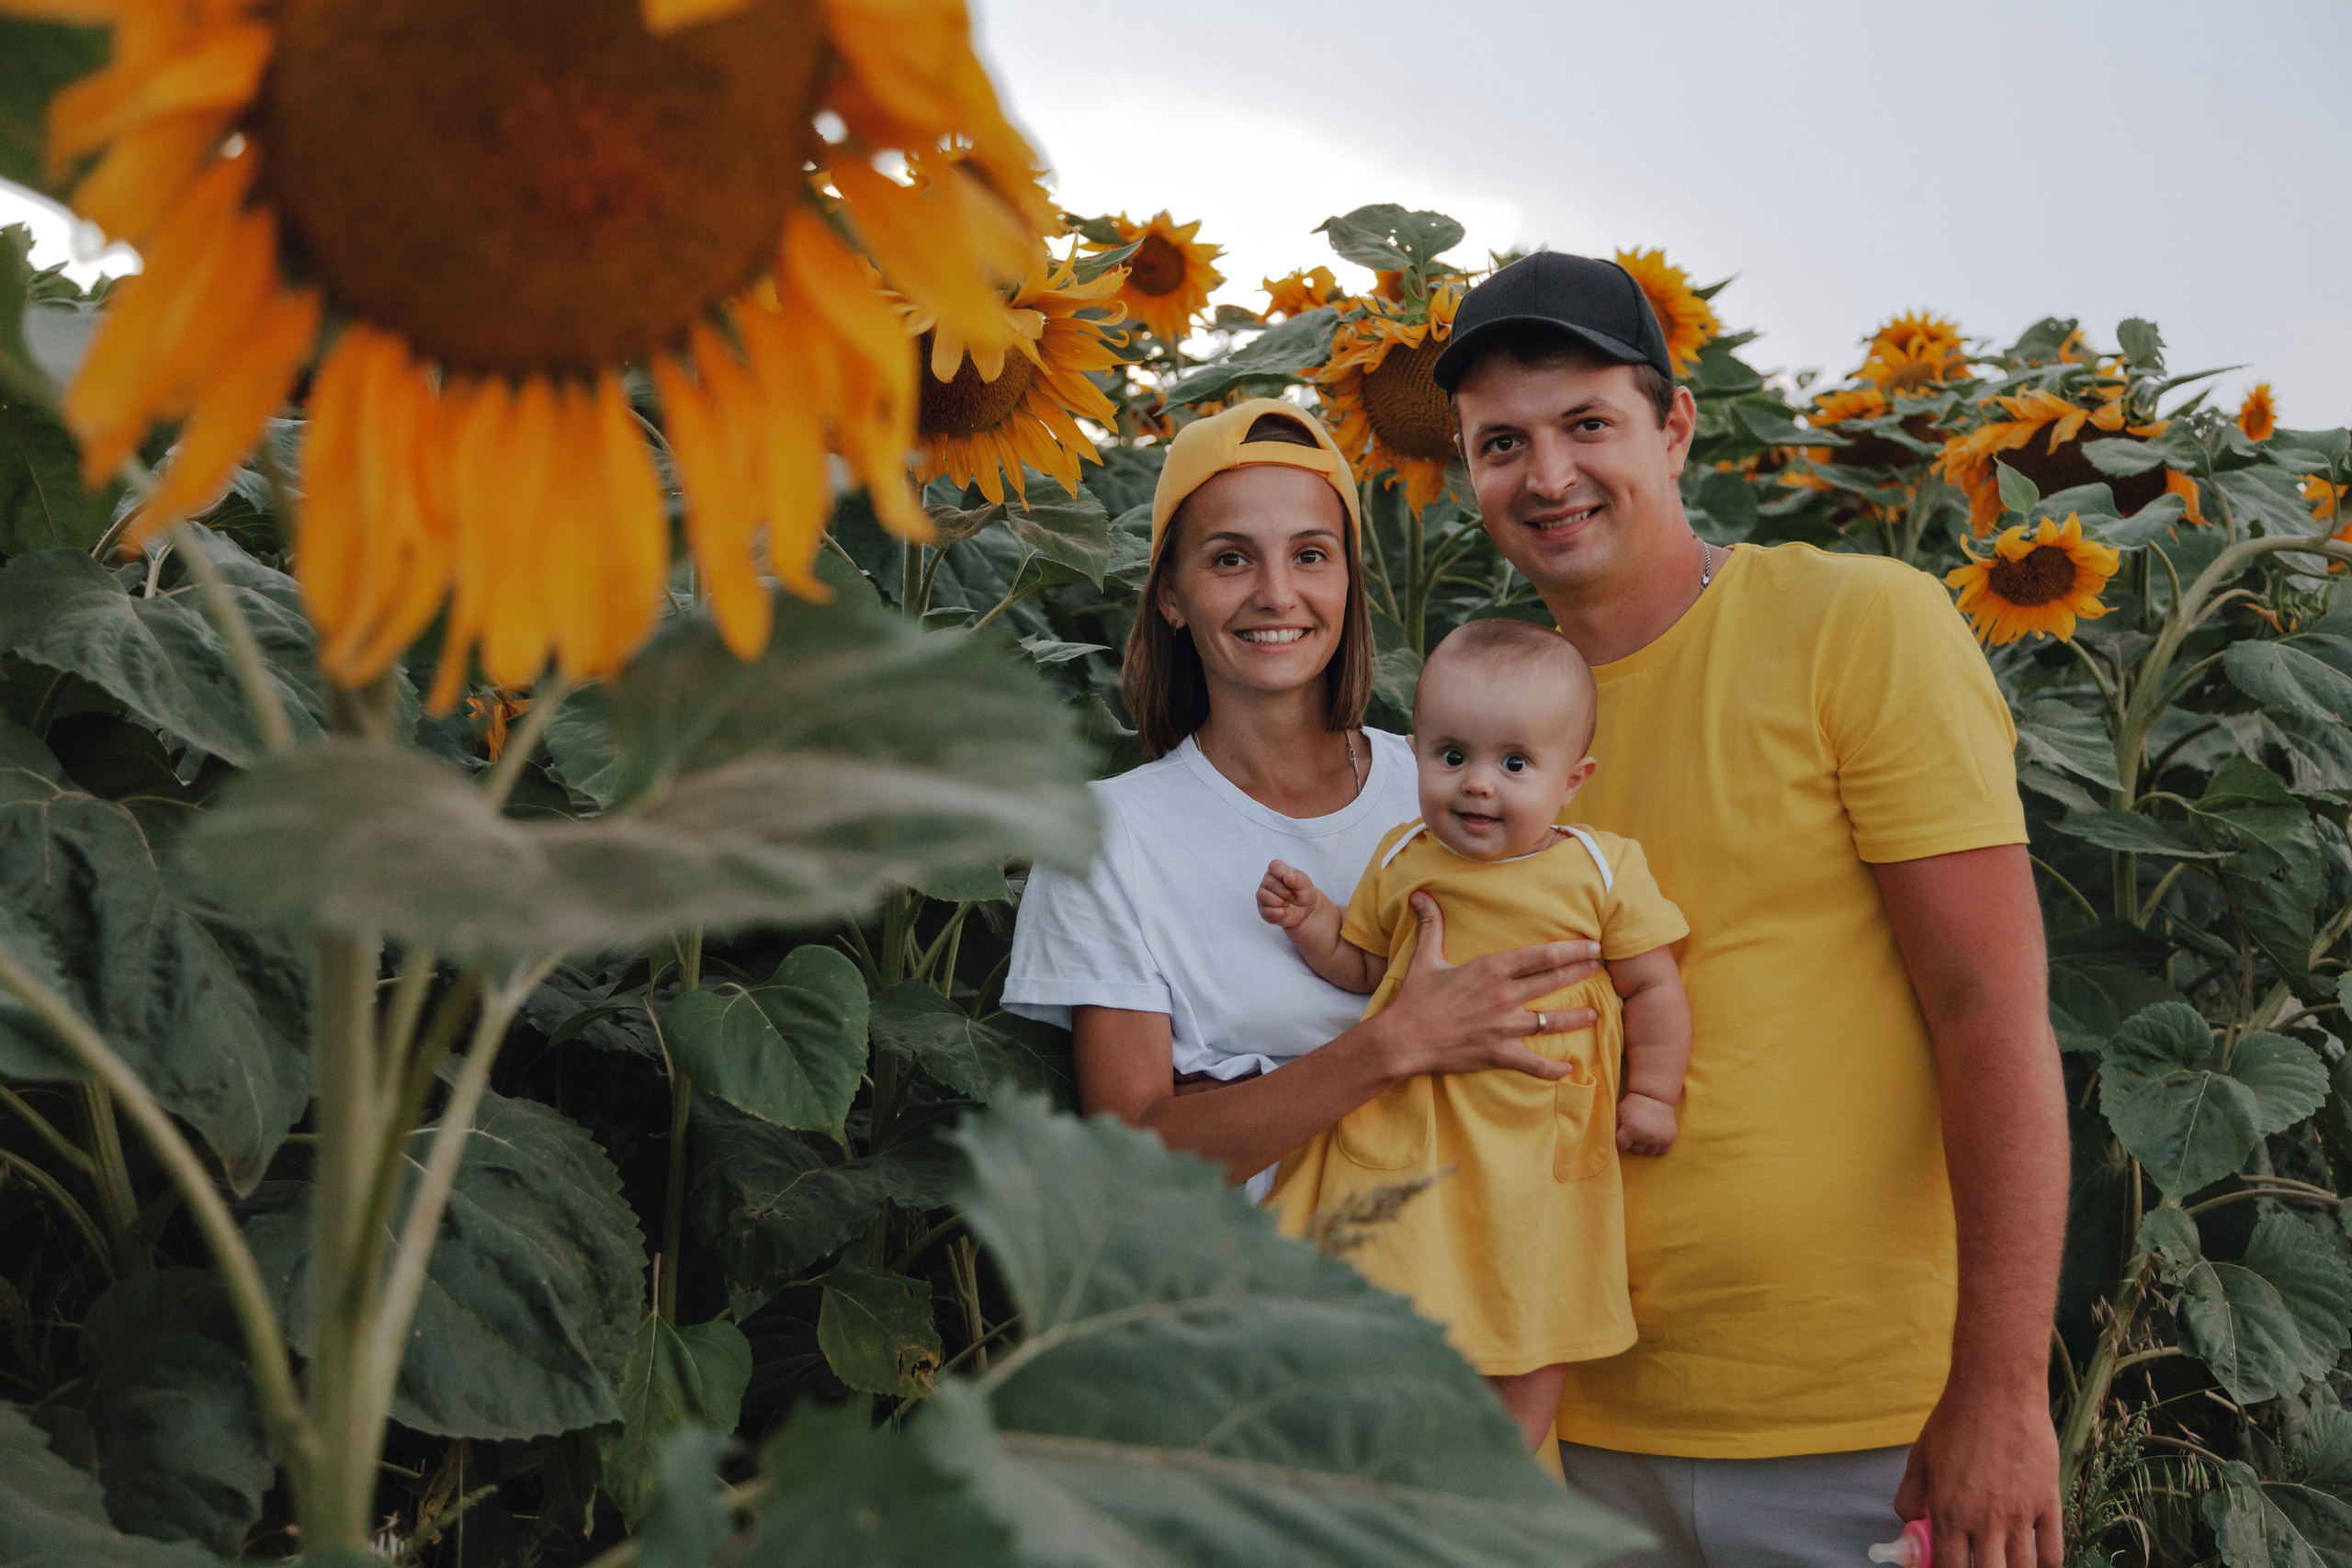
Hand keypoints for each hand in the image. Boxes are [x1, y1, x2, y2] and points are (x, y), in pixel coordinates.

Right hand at [1257, 859, 1320, 929]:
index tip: (1292, 881)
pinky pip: (1266, 911)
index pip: (1274, 866)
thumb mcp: (1305, 884)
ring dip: (1280, 902)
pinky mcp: (1263, 910)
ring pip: (1262, 896)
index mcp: (1277, 870)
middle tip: (1293, 896)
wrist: (1306, 910)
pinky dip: (1279, 913)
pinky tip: (1285, 912)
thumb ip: (1297, 879)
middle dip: (1285, 892)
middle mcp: (1267, 881)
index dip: (1283, 874)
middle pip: (1268, 882)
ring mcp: (1263, 896)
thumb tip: (1288, 877)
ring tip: (1287, 904)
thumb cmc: (1304, 892)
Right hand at [1374, 892, 1603, 1082]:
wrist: (1403, 1039)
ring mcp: (1504, 1026)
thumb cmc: (1415, 998)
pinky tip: (1568, 1068)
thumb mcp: (1425, 957)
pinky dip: (1553, 1068)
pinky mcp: (1499, 1053)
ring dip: (1576, 1017)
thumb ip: (1431, 925)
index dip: (1571, 950)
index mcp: (1491, 969)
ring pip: (1551, 1020)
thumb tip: (1419, 894)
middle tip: (1600, 967)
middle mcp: (1504, 995)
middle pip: (1553, 981)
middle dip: (1580, 972)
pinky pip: (1534, 1063)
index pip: (1541, 955)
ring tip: (1595, 1013)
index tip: (1592, 946)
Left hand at [1614, 1092, 1677, 1154]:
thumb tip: (1605, 1144)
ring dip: (1644, 1146)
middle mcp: (1646, 1136)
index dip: (1620, 1141)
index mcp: (1631, 1130)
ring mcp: (1659, 1139)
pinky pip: (1661, 1152)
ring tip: (1643, 1133)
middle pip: (1635, 1151)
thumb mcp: (1618, 1113)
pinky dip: (1657, 1148)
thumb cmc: (1633, 1105)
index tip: (1622, 1134)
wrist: (1655, 1096)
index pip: (1621, 1147)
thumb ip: (1612, 1128)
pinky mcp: (1670, 1139)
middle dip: (1632, 1143)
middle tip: (1634, 1131)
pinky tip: (1653, 1138)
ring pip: (1648, 1153)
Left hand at [1894, 1372, 2061, 1567]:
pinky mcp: (2048, 1503)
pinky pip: (2052, 1553)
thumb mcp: (1919, 1457)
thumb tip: (1910, 1522)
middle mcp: (1984, 1521)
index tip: (1950, 1567)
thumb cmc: (1954, 1421)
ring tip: (2002, 1563)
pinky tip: (2037, 1567)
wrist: (1997, 1392)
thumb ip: (1911, 1495)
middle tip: (1978, 1562)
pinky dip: (2046, 1567)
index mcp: (1949, 1513)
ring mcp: (2020, 1515)